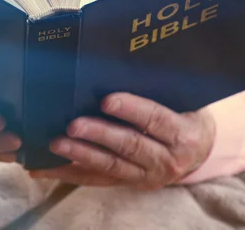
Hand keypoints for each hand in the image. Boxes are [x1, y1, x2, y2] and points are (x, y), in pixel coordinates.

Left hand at [29, 93, 214, 188]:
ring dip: (81, 155)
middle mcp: (167, 160)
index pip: (156, 119)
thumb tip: (122, 61)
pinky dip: (71, 174)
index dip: (132, 109)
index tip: (107, 100)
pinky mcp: (129, 184)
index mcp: (183, 134)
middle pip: (130, 145)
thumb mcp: (183, 101)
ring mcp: (147, 176)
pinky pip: (97, 180)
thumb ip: (159, 89)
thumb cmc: (185, 114)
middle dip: (99, 135)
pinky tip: (46, 167)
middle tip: (73, 124)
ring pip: (111, 166)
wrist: (198, 150)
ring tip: (56, 144)